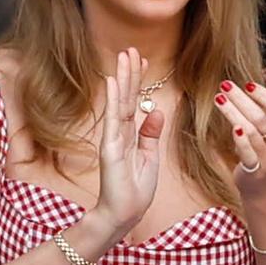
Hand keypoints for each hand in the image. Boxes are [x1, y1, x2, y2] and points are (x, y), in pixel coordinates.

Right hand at [94, 48, 164, 234]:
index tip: (142, 61)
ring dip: (122, 79)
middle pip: (125, 97)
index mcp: (130, 135)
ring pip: (119, 102)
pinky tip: (113, 82)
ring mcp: (113, 139)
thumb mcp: (149, 157)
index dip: (138, 81)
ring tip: (123, 57)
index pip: (134, 102)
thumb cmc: (135, 190)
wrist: (123, 214)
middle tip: (130, 49)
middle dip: (129, 73)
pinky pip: (113, 119)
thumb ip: (150, 134)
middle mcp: (119, 133)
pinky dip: (113, 99)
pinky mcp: (110, 149)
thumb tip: (155, 110)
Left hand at [215, 75, 265, 200]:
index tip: (250, 84)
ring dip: (233, 113)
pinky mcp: (255, 171)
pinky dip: (240, 139)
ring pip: (251, 132)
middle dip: (243, 99)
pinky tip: (232, 126)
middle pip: (263, 119)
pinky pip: (247, 153)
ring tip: (219, 98)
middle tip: (226, 85)